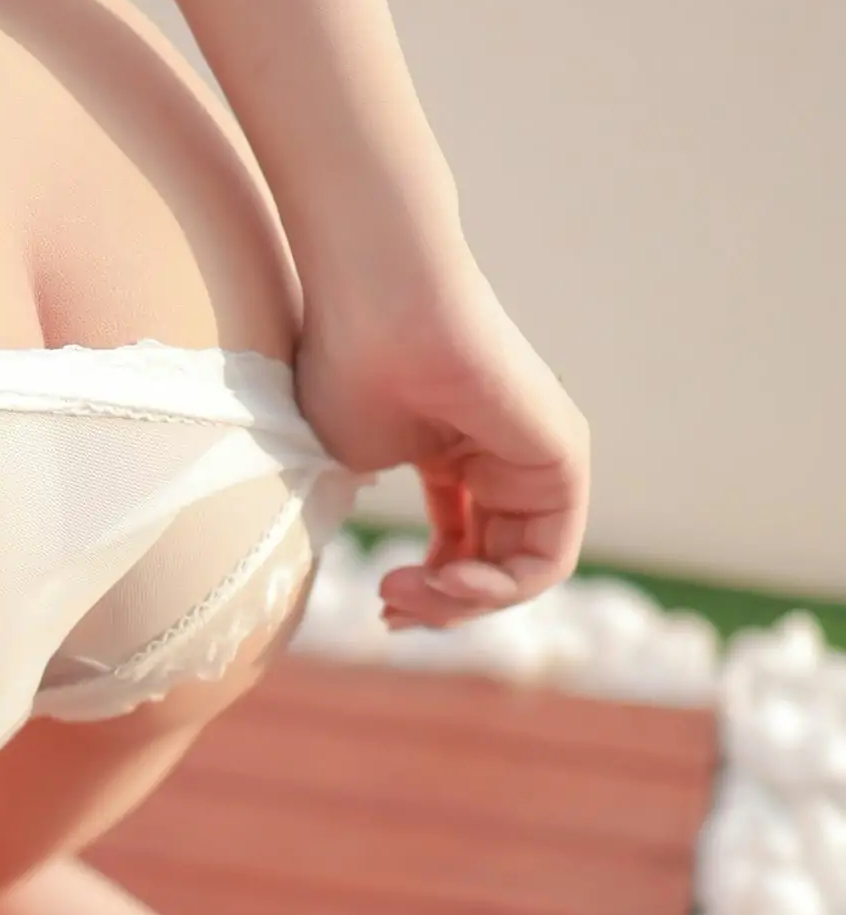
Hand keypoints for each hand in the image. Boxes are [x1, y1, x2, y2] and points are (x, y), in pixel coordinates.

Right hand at [291, 258, 590, 629]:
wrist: (379, 306)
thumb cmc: (348, 371)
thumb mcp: (350, 469)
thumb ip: (370, 521)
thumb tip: (380, 579)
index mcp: (455, 456)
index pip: (458, 551)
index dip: (423, 594)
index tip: (380, 602)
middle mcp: (503, 459)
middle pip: (491, 571)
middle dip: (439, 608)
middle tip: (389, 608)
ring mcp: (538, 459)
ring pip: (521, 575)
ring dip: (463, 606)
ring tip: (411, 594)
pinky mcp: (565, 459)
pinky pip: (548, 559)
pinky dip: (498, 590)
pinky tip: (446, 580)